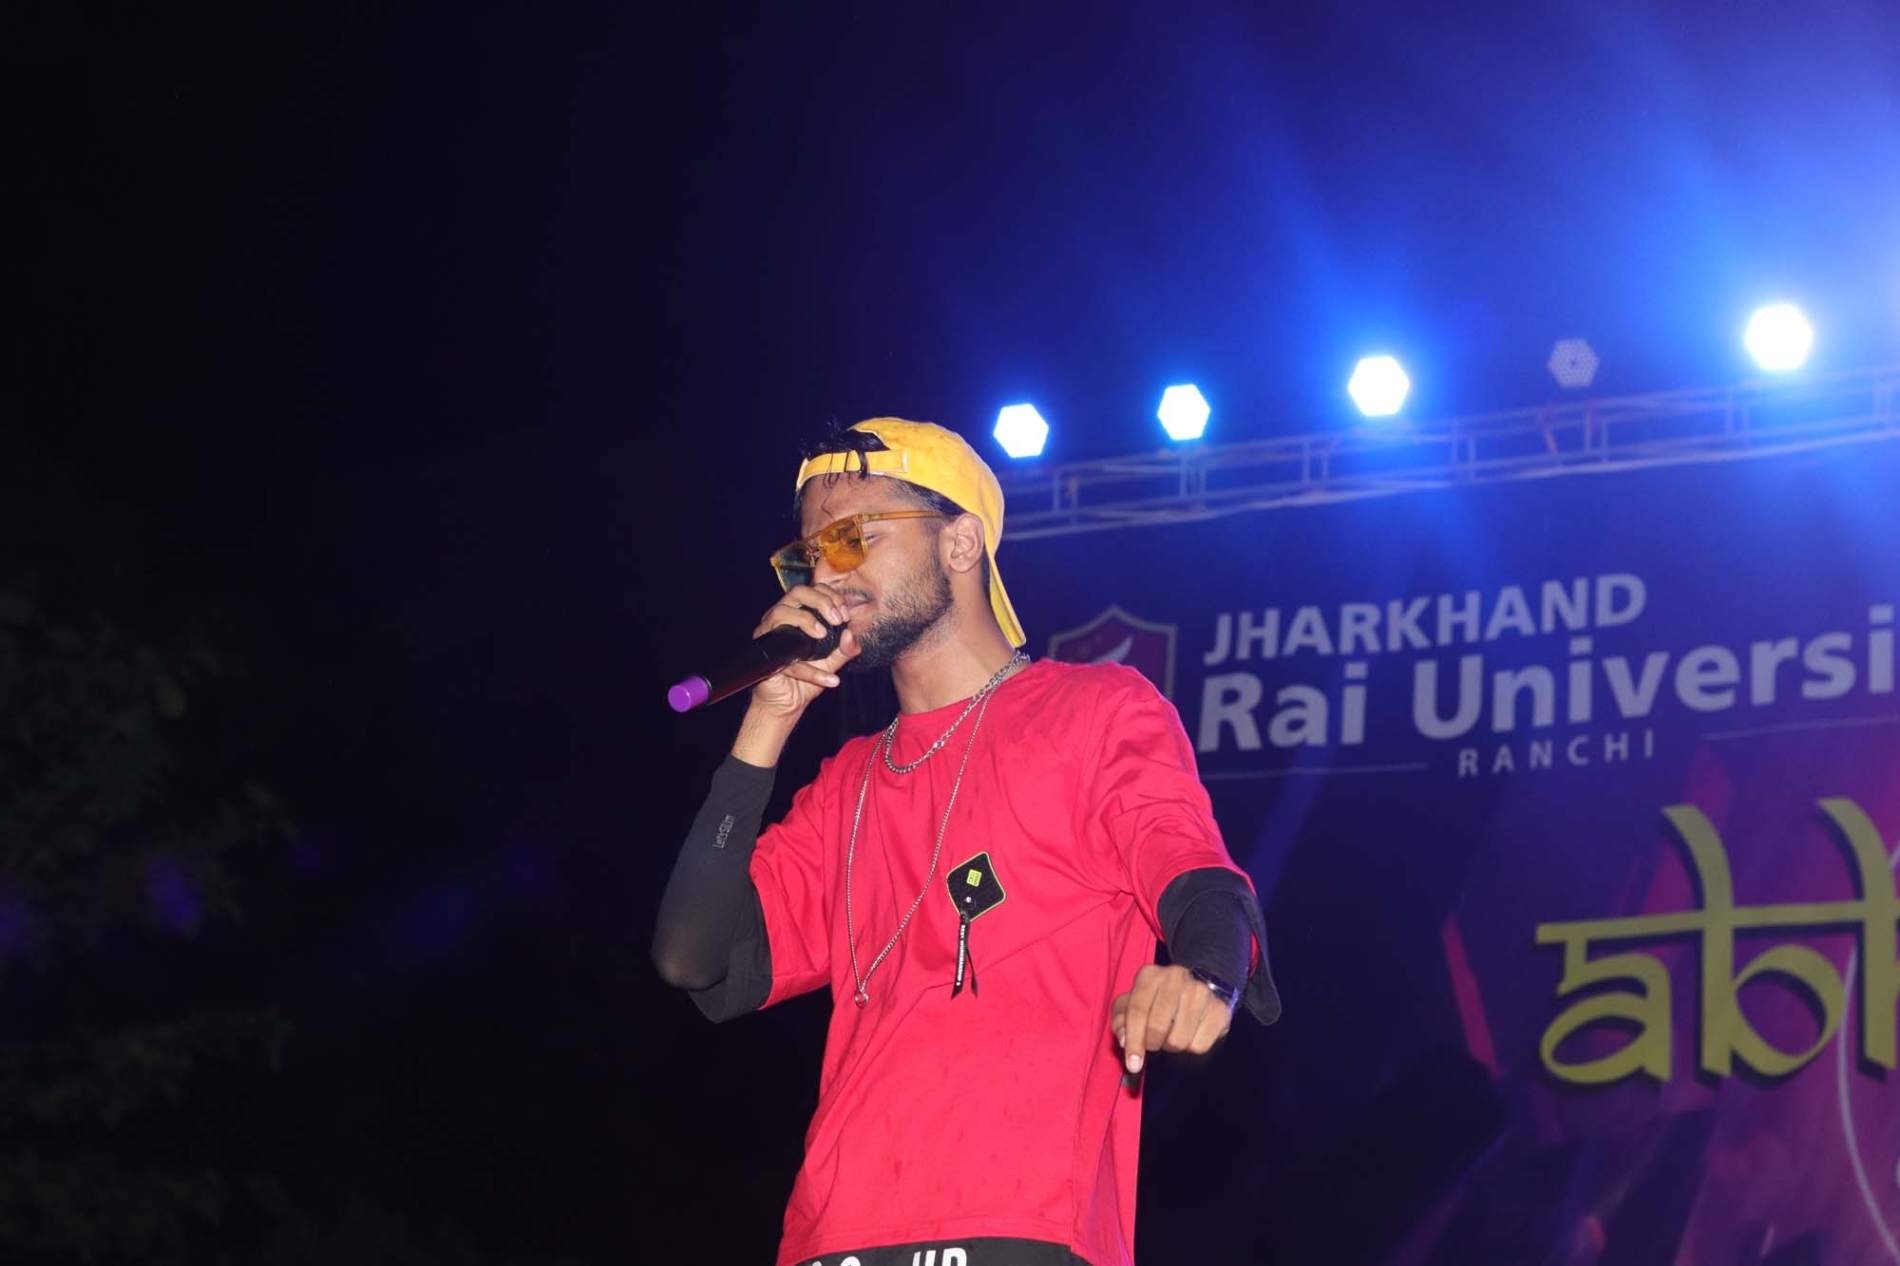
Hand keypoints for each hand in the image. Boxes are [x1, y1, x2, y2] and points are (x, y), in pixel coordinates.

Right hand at [746, 583, 860, 720]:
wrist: (789, 703)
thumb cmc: (808, 676)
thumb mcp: (833, 661)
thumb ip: (846, 648)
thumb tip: (850, 634)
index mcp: (799, 613)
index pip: (814, 589)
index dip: (832, 597)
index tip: (845, 616)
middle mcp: (781, 618)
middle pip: (797, 592)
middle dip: (821, 601)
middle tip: (837, 620)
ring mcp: (769, 634)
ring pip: (780, 612)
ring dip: (805, 620)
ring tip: (822, 635)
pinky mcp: (766, 655)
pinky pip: (786, 657)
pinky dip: (810, 670)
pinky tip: (830, 680)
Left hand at [1111, 964, 1235, 1074]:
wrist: (1196, 988)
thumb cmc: (1156, 1000)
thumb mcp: (1131, 1004)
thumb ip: (1121, 1021)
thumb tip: (1124, 1040)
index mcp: (1149, 975)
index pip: (1137, 1011)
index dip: (1133, 1041)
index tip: (1133, 1064)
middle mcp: (1175, 977)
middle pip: (1157, 1027)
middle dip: (1153, 1043)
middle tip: (1156, 1041)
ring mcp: (1200, 992)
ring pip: (1179, 1040)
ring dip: (1172, 1045)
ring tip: (1173, 1033)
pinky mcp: (1219, 1009)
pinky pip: (1199, 1045)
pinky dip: (1192, 1046)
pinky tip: (1191, 1033)